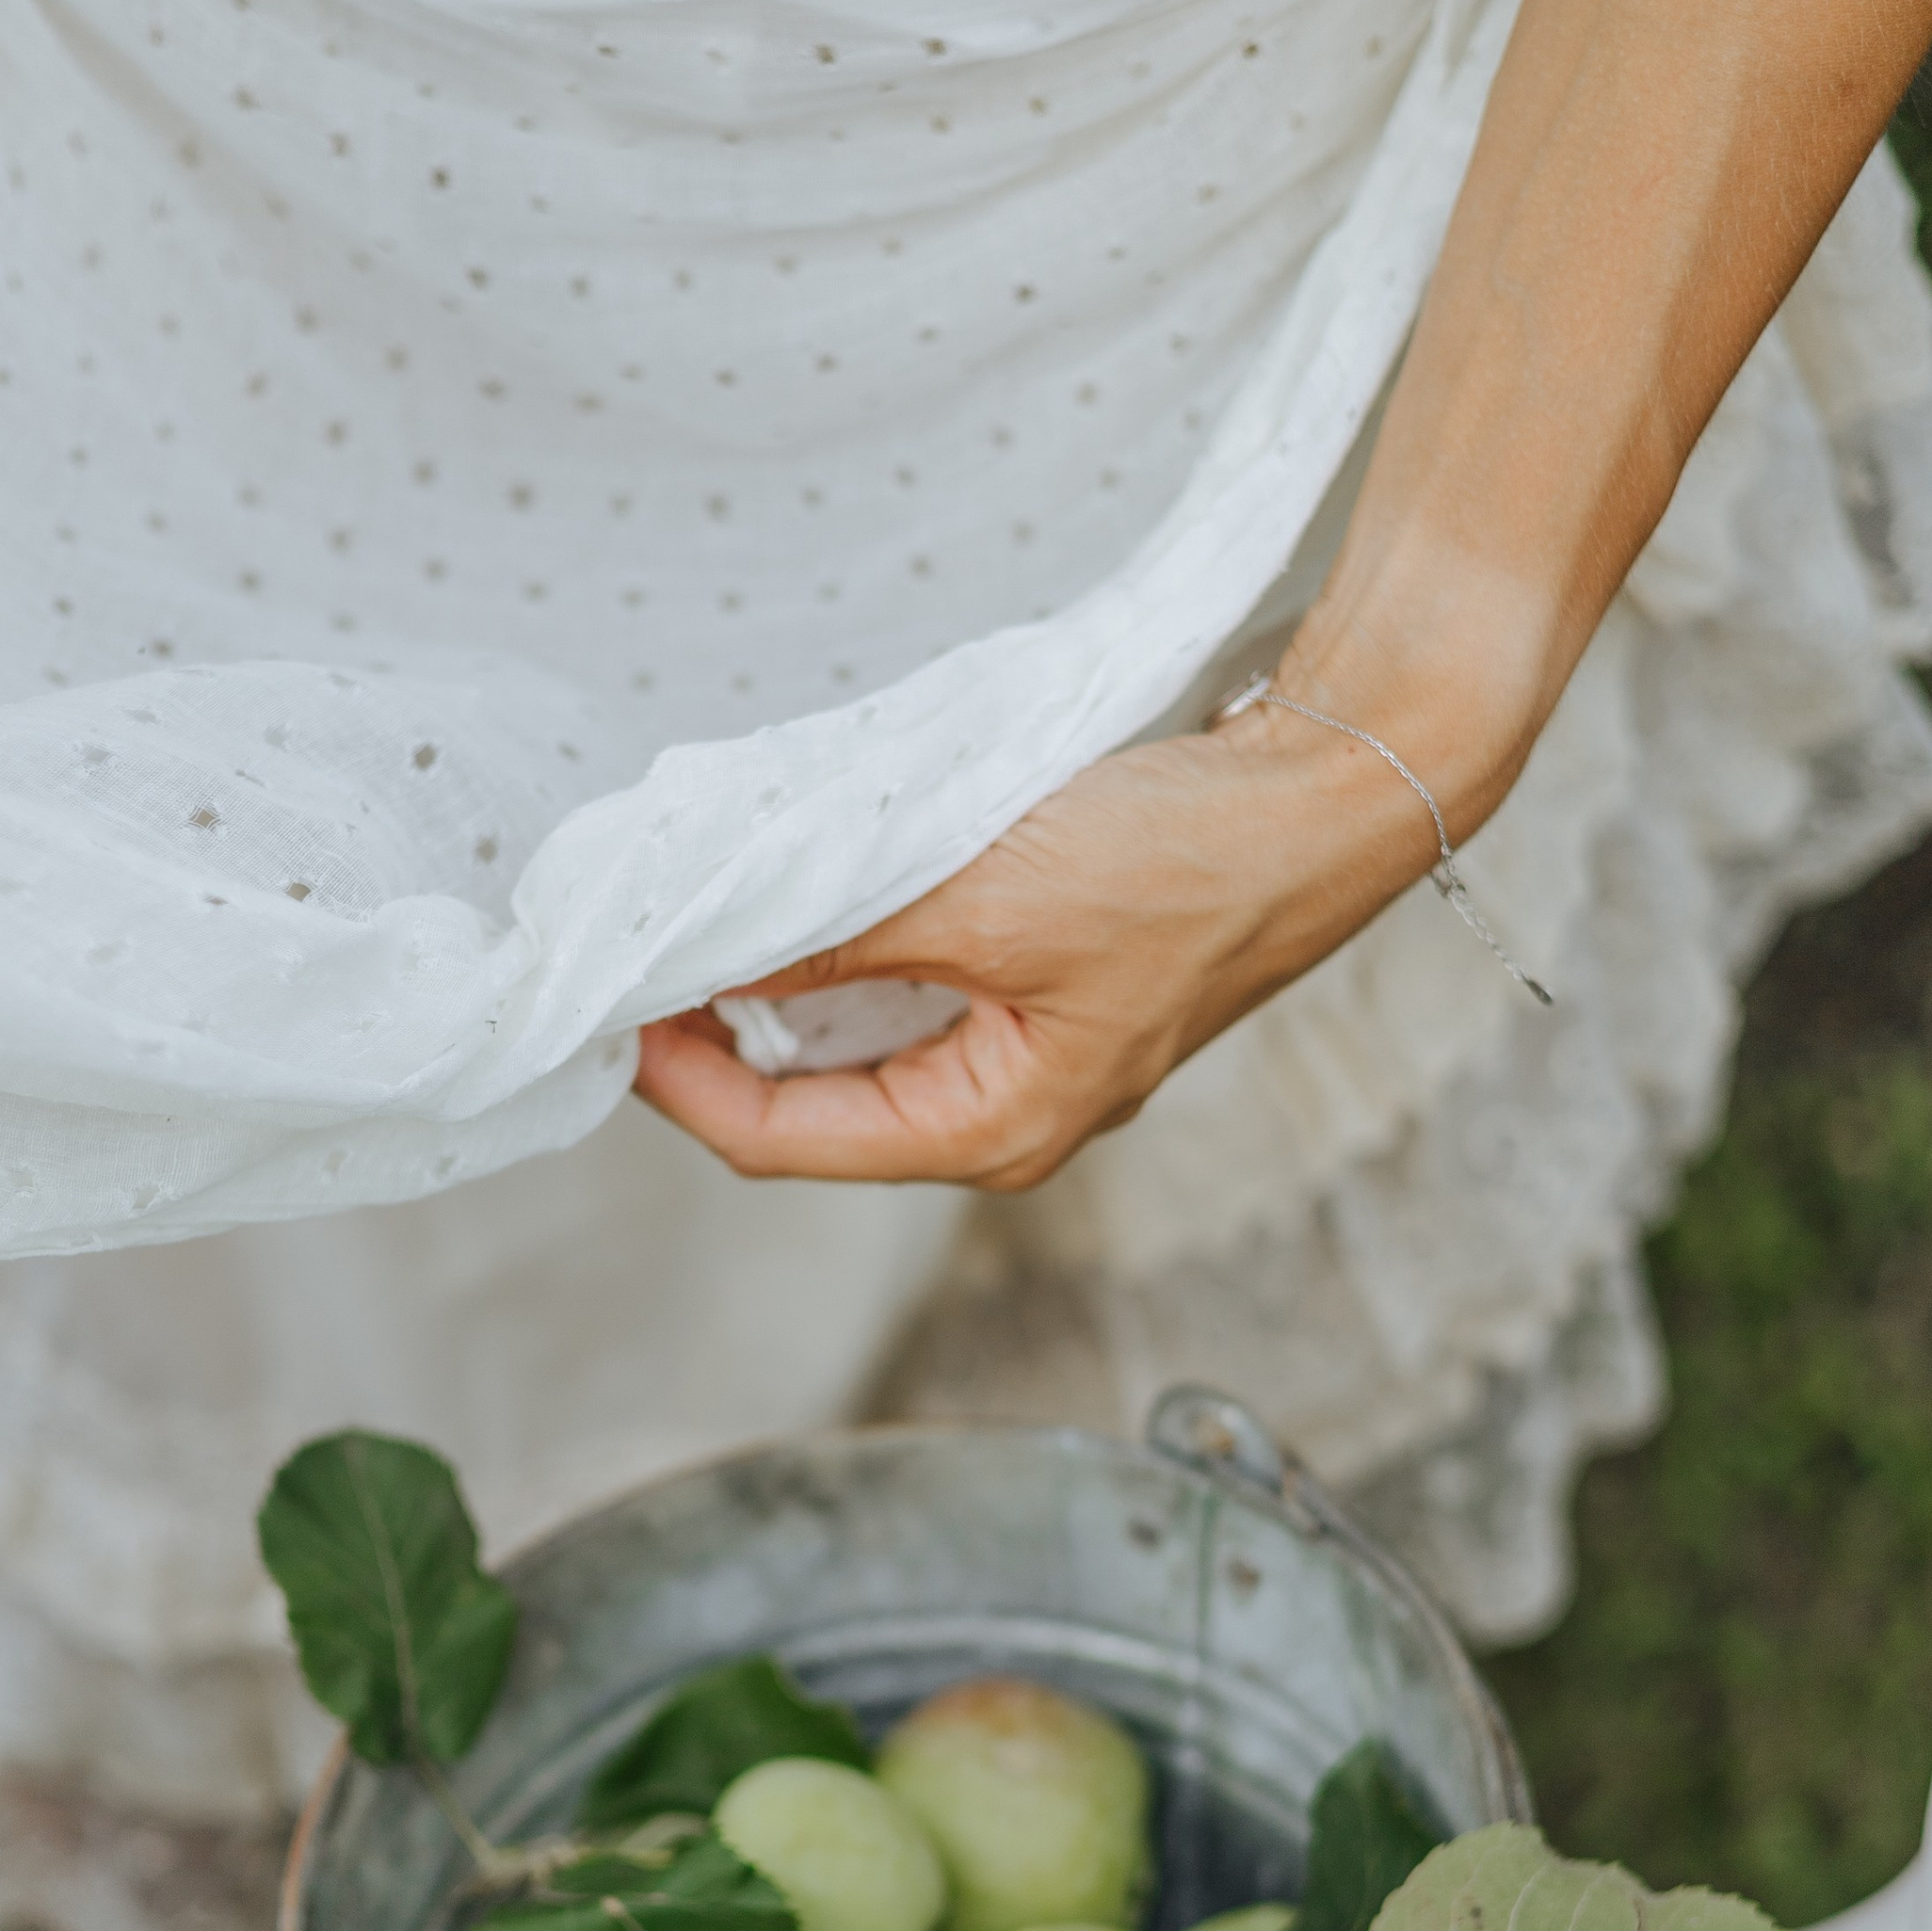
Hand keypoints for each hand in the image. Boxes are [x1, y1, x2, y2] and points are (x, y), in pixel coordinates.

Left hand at [635, 665, 1520, 1190]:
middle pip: (803, 1095)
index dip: (671, 1075)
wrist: (1331, 792)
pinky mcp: (1041, 982)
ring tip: (702, 906)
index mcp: (989, 1132)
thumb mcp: (978, 897)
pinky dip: (840, 939)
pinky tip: (800, 881)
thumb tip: (692, 952)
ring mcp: (1022, 1049)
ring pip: (850, 1033)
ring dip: (773, 975)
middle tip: (633, 942)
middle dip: (710, 1026)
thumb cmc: (1188, 863)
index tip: (600, 997)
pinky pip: (905, 981)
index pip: (775, 1138)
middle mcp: (1000, 1111)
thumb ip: (830, 932)